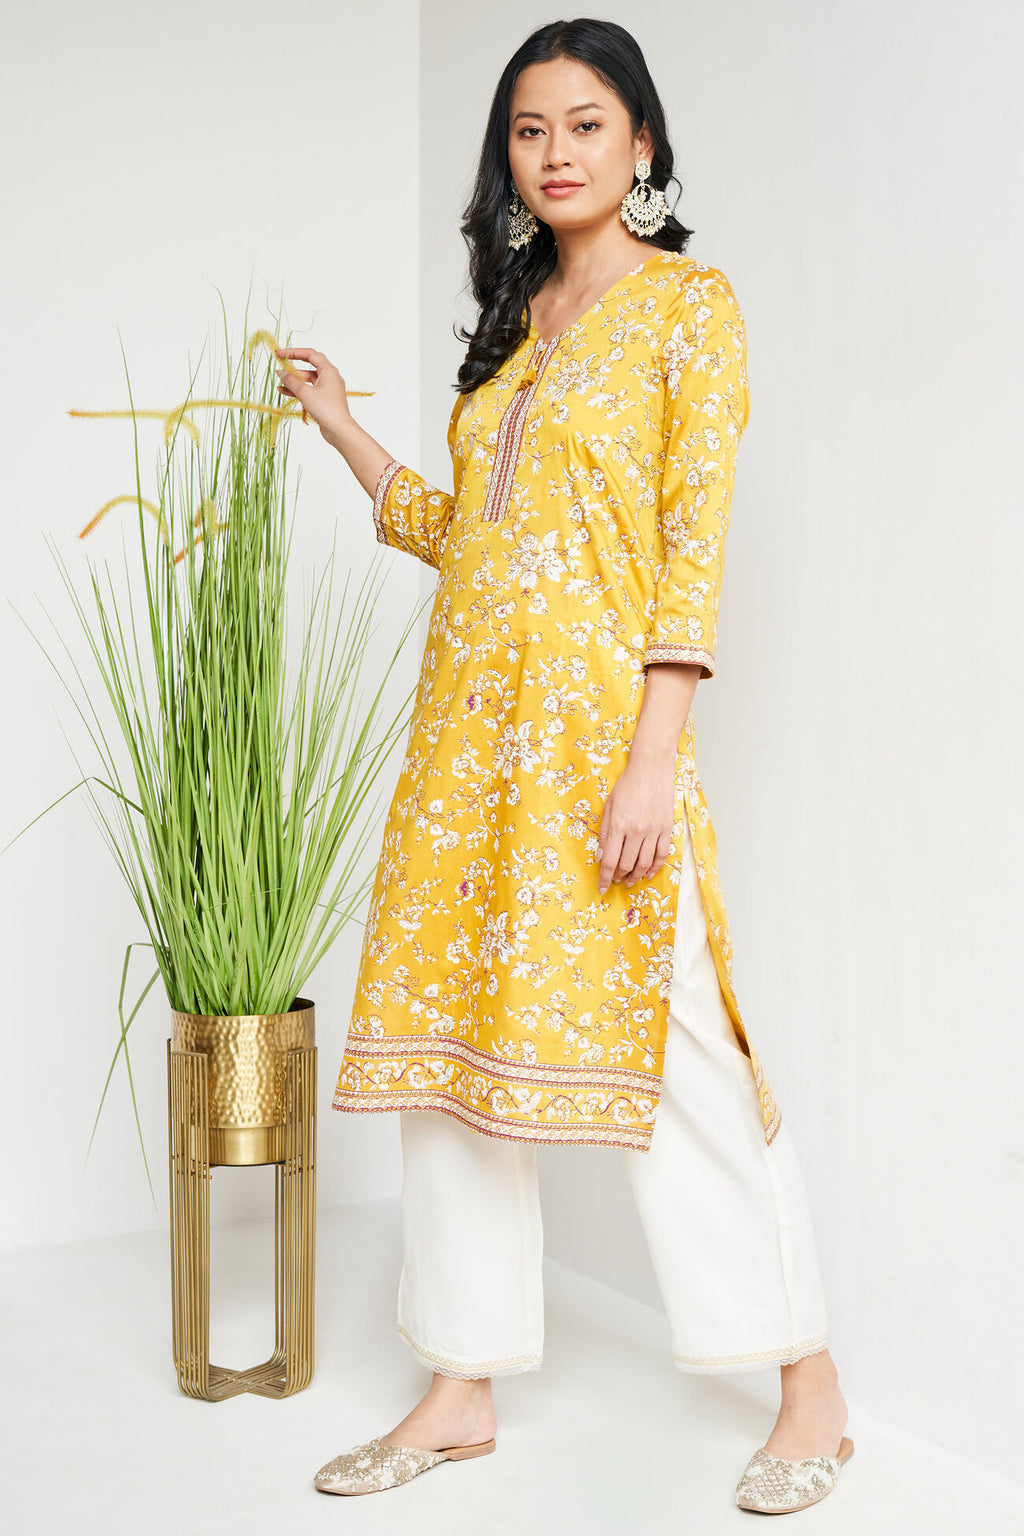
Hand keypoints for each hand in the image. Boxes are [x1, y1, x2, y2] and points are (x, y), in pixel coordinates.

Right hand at [274, 347, 352, 444]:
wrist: (339, 430)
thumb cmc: (326, 409)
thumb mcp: (305, 393)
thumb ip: (291, 381)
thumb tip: (281, 373)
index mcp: (329, 371)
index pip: (310, 354)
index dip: (293, 352)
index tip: (279, 354)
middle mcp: (330, 377)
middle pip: (309, 365)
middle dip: (293, 364)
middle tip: (279, 362)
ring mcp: (327, 388)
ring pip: (308, 379)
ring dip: (294, 380)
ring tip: (279, 380)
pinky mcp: (324, 399)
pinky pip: (309, 390)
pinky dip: (298, 390)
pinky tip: (284, 391)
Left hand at [596, 755, 675, 895]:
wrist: (651, 769)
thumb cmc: (627, 785)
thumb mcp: (609, 807)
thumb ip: (605, 832)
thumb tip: (602, 856)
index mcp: (618, 826)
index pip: (610, 861)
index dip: (605, 878)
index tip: (602, 888)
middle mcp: (636, 831)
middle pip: (627, 865)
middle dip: (619, 878)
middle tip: (615, 882)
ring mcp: (653, 831)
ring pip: (644, 863)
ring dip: (636, 876)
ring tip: (630, 882)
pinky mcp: (666, 828)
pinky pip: (661, 854)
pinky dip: (654, 867)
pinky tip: (648, 873)